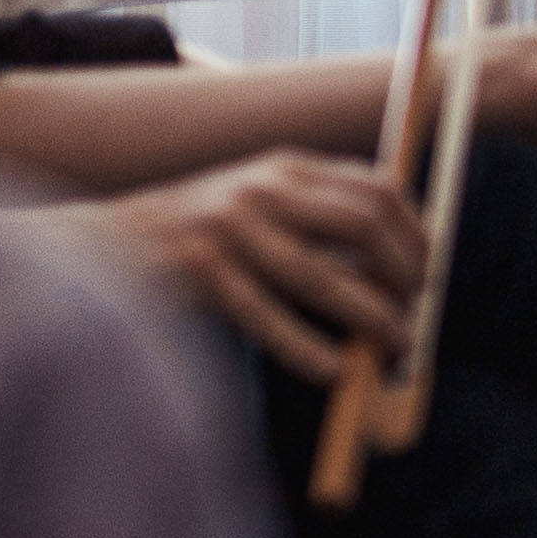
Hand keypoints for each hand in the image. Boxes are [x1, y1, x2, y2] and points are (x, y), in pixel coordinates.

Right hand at [73, 152, 427, 381]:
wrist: (108, 245)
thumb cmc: (200, 237)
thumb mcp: (262, 205)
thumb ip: (319, 219)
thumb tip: (394, 267)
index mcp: (285, 167)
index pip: (377, 187)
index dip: (414, 231)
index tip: (428, 269)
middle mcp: (262, 189)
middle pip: (362, 223)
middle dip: (403, 271)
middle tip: (414, 311)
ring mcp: (231, 228)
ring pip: (322, 277)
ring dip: (371, 316)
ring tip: (396, 345)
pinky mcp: (202, 272)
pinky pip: (267, 317)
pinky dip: (306, 347)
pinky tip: (333, 370)